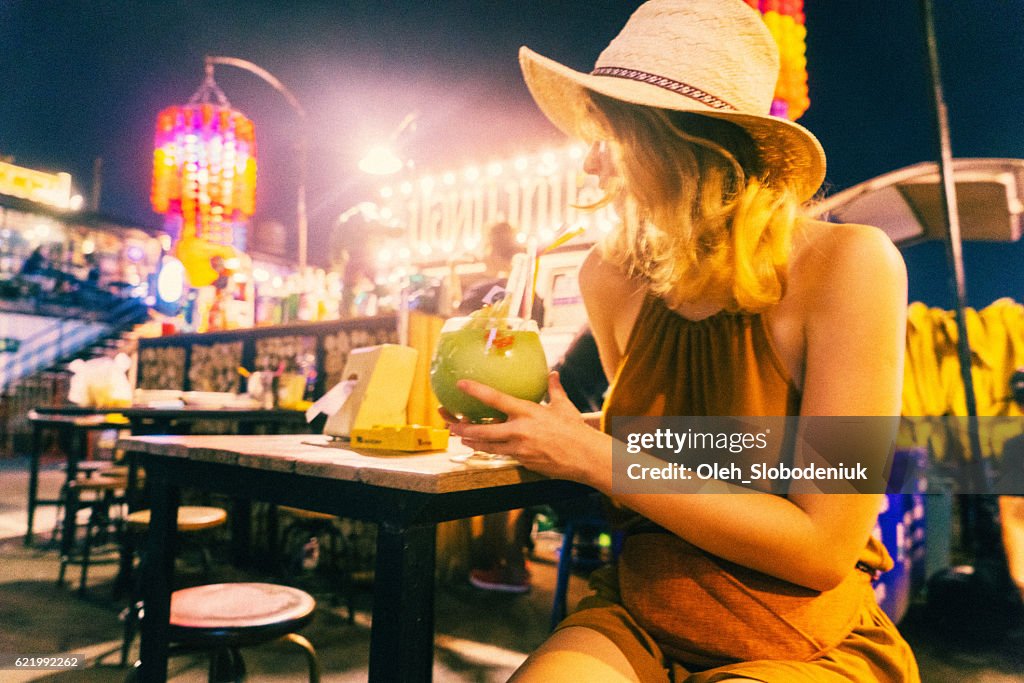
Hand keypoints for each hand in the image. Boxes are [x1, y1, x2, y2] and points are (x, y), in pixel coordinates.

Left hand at [442, 372, 606, 482]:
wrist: (585, 458)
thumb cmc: (575, 430)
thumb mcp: (564, 406)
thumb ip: (554, 389)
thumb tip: (553, 374)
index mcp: (528, 412)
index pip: (496, 399)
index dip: (476, 391)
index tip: (461, 384)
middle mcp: (520, 430)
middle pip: (483, 430)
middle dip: (463, 427)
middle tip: (450, 423)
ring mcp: (520, 449)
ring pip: (488, 446)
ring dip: (471, 441)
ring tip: (460, 436)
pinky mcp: (522, 462)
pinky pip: (502, 454)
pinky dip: (490, 450)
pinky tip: (483, 446)